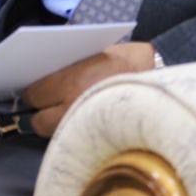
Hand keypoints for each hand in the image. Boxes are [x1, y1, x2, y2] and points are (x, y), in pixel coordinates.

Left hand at [21, 42, 157, 137]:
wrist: (162, 82)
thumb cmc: (128, 62)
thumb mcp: (95, 54)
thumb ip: (68, 67)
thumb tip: (42, 77)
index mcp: (70, 81)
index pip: (34, 94)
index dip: (33, 93)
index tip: (35, 92)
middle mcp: (73, 107)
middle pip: (39, 121)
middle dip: (39, 114)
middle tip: (45, 107)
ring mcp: (85, 127)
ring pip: (54, 135)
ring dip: (55, 126)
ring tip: (63, 118)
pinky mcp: (97, 141)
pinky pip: (74, 139)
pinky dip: (72, 134)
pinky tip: (79, 125)